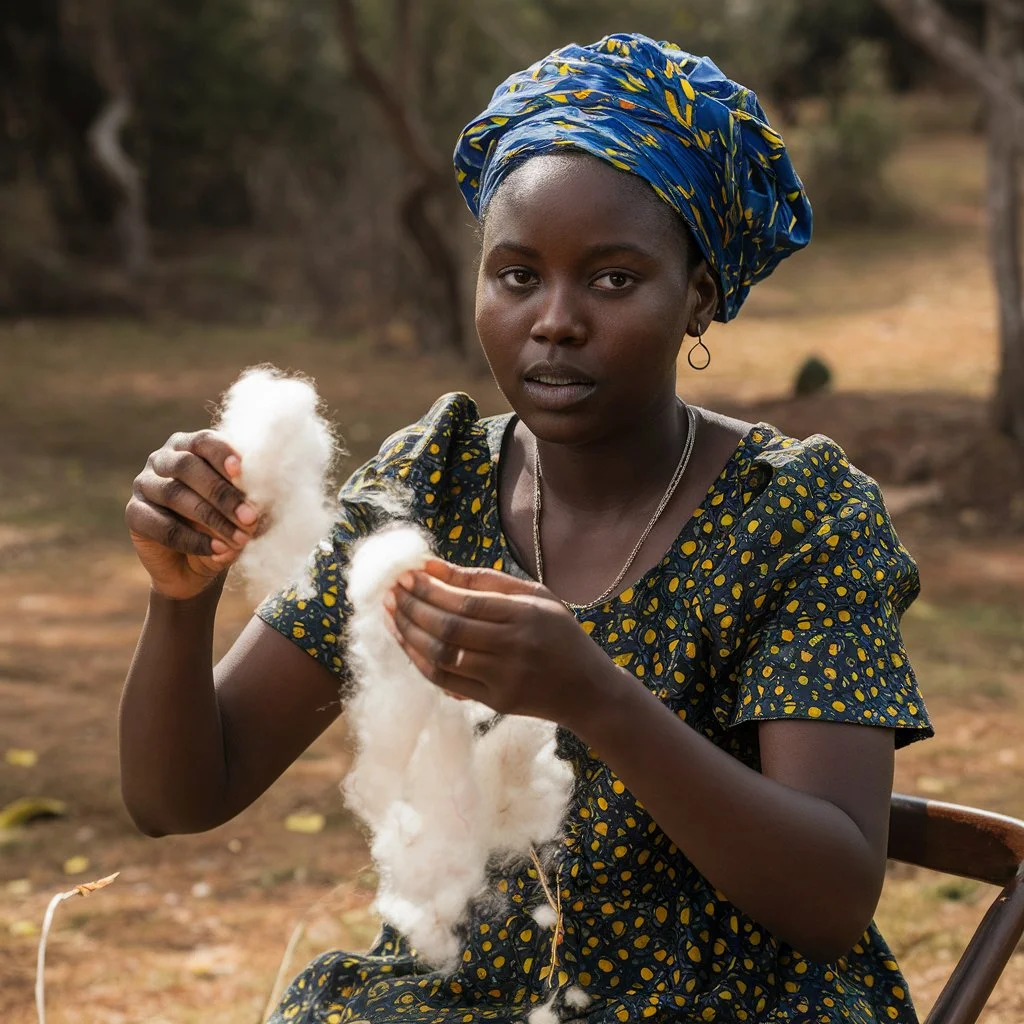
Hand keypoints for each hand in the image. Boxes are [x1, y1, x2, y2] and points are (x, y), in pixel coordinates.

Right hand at [125, 430, 259, 599]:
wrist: (198, 565)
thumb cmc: (227, 526)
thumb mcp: (244, 511)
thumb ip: (251, 500)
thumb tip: (262, 504)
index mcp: (193, 446)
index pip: (205, 441)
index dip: (223, 453)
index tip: (242, 470)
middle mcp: (165, 459)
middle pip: (188, 466)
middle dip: (222, 493)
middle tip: (250, 517)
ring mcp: (145, 483)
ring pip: (174, 494)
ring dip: (211, 518)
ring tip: (239, 539)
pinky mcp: (134, 513)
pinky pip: (161, 525)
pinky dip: (192, 539)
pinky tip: (216, 549)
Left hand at [385, 560, 624, 727]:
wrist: (589, 690)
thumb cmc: (559, 634)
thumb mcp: (536, 596)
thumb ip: (485, 580)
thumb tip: (433, 565)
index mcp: (528, 614)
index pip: (466, 601)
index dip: (430, 589)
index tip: (406, 575)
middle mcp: (516, 646)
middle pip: (450, 628)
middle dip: (412, 608)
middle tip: (391, 593)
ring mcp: (505, 677)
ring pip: (443, 656)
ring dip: (409, 634)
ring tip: (392, 615)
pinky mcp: (497, 701)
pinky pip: (447, 681)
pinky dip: (421, 661)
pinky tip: (408, 643)